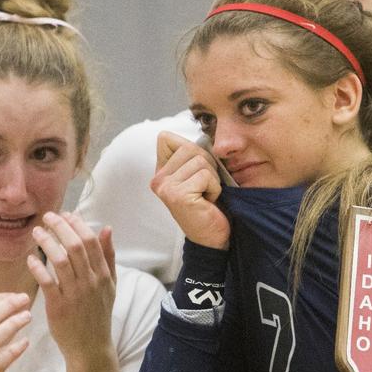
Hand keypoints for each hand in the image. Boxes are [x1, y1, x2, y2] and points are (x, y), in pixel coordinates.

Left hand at [28, 212, 116, 357]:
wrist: (91, 347)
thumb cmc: (98, 314)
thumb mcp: (110, 284)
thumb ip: (109, 256)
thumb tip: (107, 228)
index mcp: (103, 274)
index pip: (91, 241)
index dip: (77, 224)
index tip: (65, 214)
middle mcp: (91, 282)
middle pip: (75, 246)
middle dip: (60, 227)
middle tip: (47, 217)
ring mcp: (75, 294)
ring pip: (60, 260)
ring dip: (47, 242)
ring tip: (36, 232)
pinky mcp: (59, 306)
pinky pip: (47, 282)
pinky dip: (38, 267)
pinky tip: (31, 257)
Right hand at [151, 131, 229, 249]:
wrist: (213, 238)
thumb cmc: (209, 204)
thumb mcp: (197, 174)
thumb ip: (192, 155)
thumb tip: (203, 134)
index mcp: (160, 172)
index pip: (165, 137)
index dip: (190, 150)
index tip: (195, 174)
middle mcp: (157, 179)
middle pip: (189, 147)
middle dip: (207, 165)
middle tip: (205, 188)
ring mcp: (165, 187)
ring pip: (200, 160)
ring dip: (212, 179)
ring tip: (206, 196)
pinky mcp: (177, 195)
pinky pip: (206, 175)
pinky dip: (214, 188)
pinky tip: (207, 202)